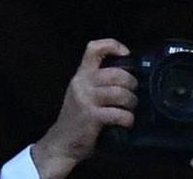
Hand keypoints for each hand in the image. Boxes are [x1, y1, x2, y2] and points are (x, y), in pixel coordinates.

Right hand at [29, 38, 136, 178]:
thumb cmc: (78, 120)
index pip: (93, 49)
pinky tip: (126, 123)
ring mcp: (85, 100)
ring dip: (132, 103)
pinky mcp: (91, 116)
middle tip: (132, 95)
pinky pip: (119, 113)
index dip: (113, 45)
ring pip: (121, 93)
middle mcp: (82, 84)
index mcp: (80, 76)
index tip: (126, 55)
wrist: (60, 145)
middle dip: (132, 84)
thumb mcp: (83, 95)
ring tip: (130, 109)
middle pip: (117, 73)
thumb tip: (131, 75)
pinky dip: (128, 119)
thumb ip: (99, 83)